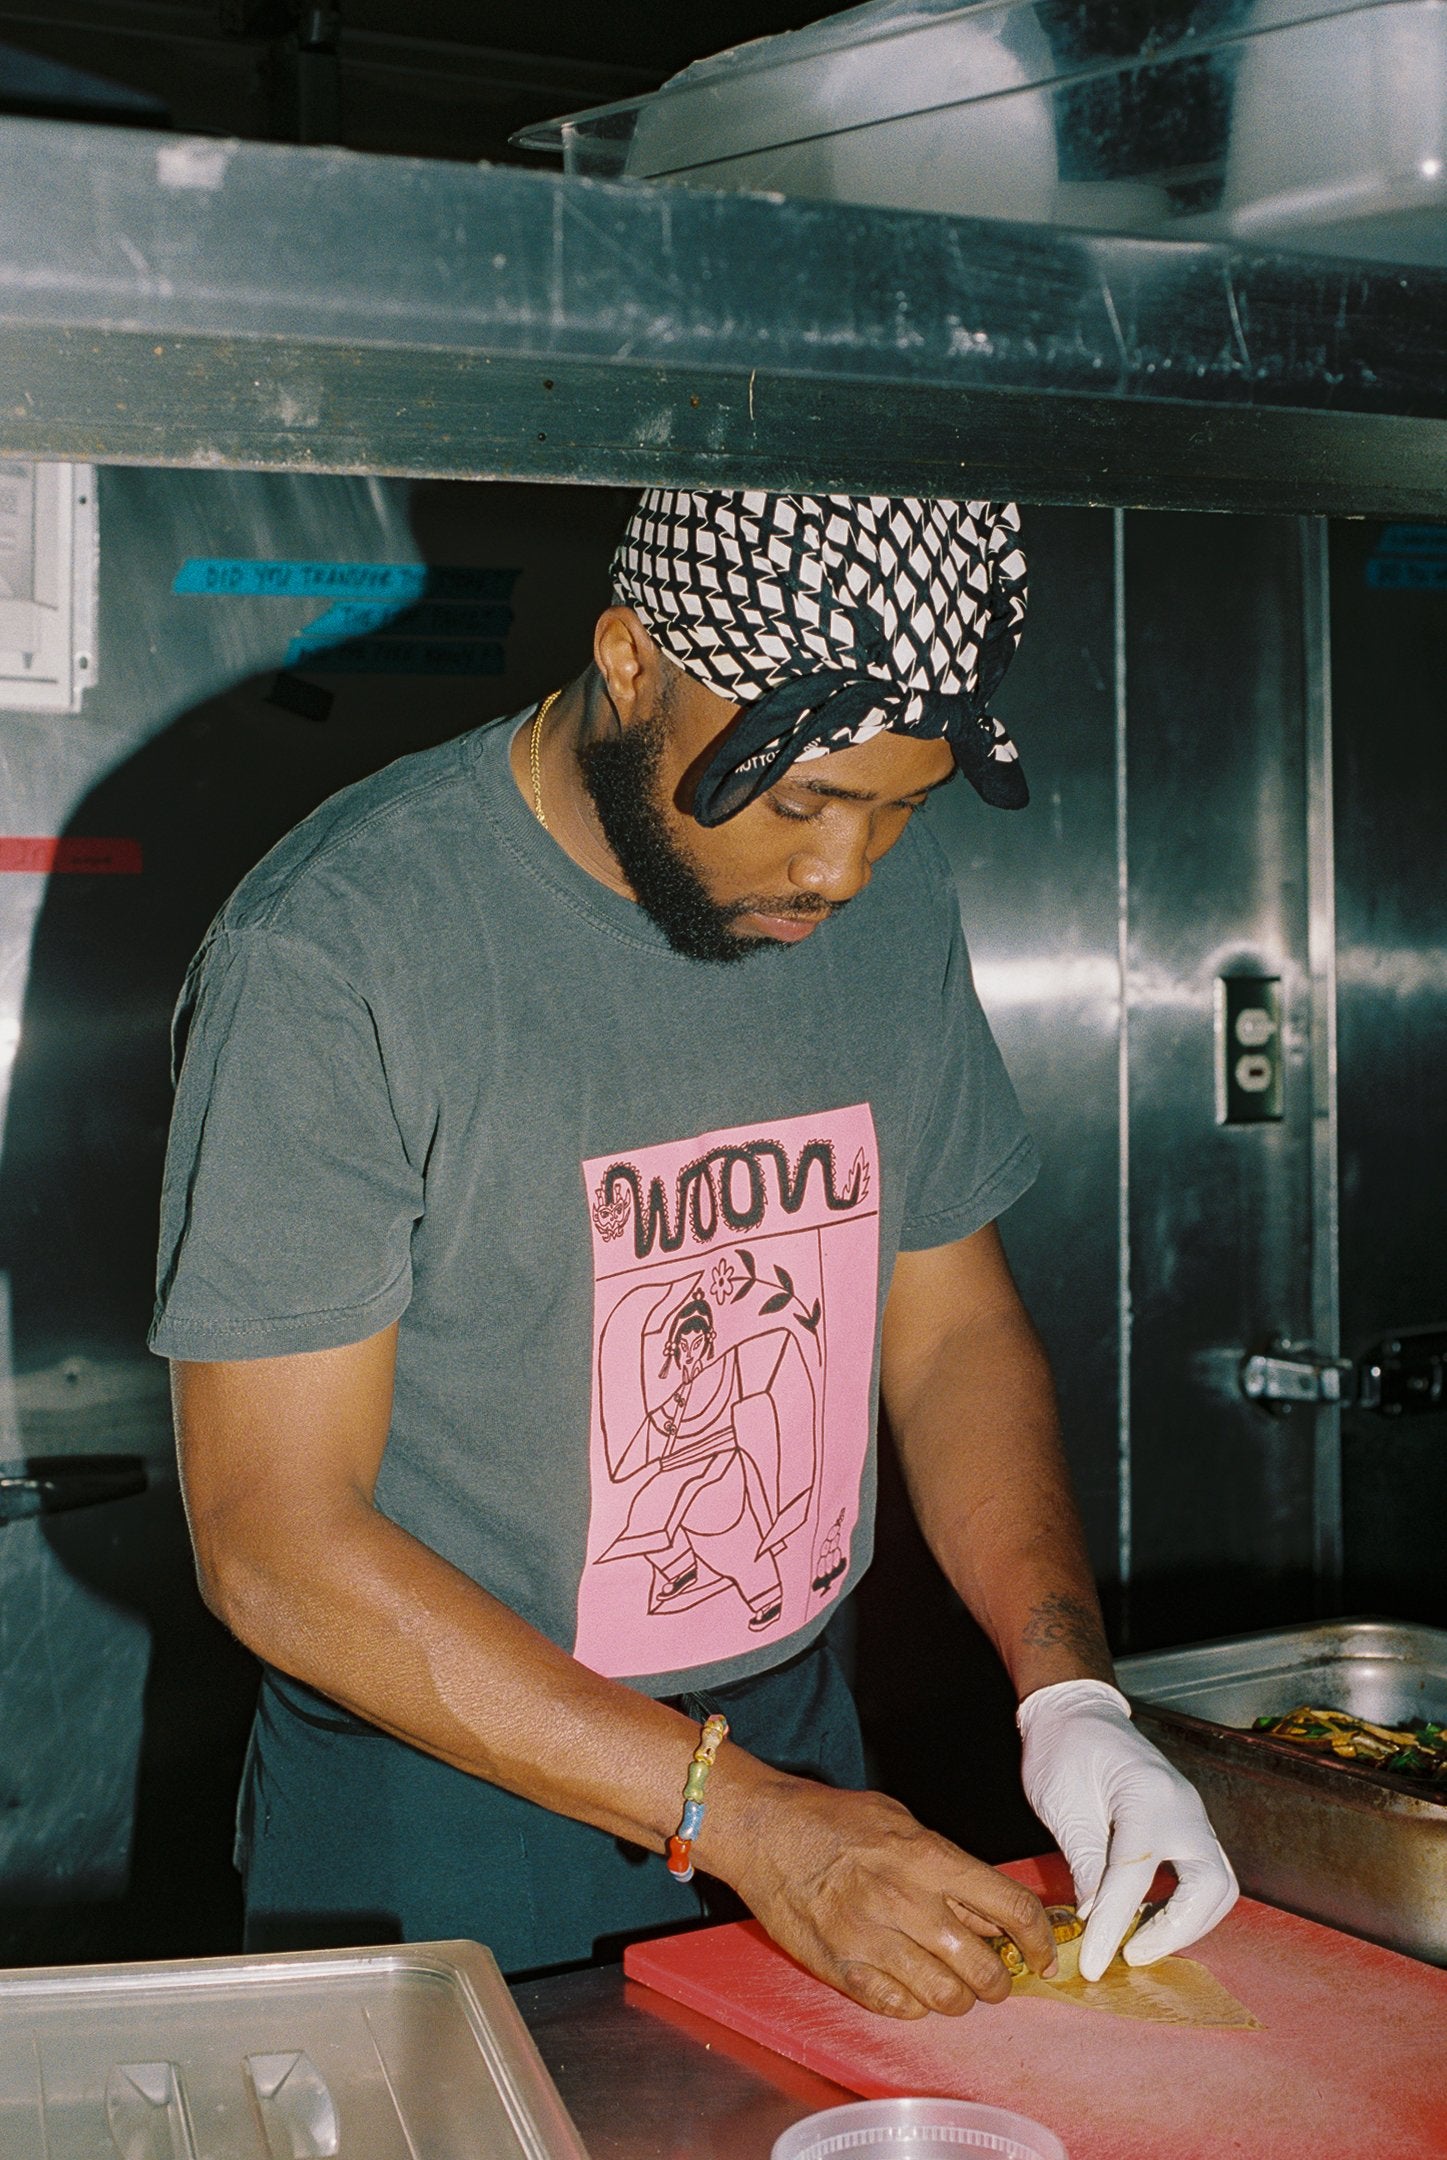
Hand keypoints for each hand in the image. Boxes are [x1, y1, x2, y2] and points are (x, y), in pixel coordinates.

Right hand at [701, 1771, 1058, 2020]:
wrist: (764, 1830)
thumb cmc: (834, 1820)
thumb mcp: (902, 1823)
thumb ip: (949, 1868)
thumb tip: (993, 1916)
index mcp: (927, 1858)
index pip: (1010, 1909)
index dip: (1039, 1939)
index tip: (1043, 1954)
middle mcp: (905, 1903)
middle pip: (985, 1969)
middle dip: (999, 1981)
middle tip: (993, 1975)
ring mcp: (872, 1942)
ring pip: (947, 1999)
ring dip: (959, 1998)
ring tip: (952, 1983)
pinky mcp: (843, 1970)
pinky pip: (900, 2009)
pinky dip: (914, 2005)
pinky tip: (909, 1985)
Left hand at [1017, 1678, 1237, 1981]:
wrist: (1075, 1709)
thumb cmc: (1063, 1747)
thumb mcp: (1063, 1805)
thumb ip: (1085, 1864)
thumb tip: (1096, 1923)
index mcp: (1147, 1795)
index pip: (1135, 1877)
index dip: (1112, 1928)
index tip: (1091, 1965)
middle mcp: (1183, 1806)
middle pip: (1210, 1887)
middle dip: (1176, 1932)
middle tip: (1130, 1954)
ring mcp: (1193, 1813)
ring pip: (1218, 1885)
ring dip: (1187, 1923)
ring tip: (1139, 1942)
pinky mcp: (1189, 1822)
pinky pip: (1205, 1873)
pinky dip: (1185, 1904)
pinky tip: (1148, 1919)